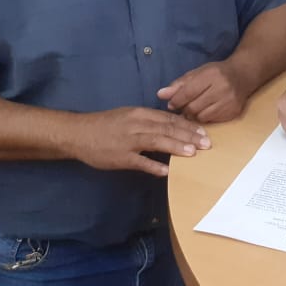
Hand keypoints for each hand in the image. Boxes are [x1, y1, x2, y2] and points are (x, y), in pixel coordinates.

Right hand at [67, 107, 210, 174]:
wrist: (79, 133)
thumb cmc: (106, 125)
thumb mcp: (129, 116)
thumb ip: (150, 121)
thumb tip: (172, 127)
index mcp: (141, 114)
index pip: (170, 119)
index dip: (189, 125)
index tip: (204, 132)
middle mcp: (137, 124)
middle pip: (168, 129)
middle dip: (189, 136)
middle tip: (207, 144)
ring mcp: (129, 141)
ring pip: (157, 141)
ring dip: (176, 147)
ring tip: (193, 153)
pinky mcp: (120, 157)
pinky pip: (140, 162)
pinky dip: (154, 166)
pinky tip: (167, 171)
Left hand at [157, 61, 246, 122]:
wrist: (243, 75)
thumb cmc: (216, 73)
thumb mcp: (197, 73)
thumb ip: (179, 84)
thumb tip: (160, 94)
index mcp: (211, 75)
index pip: (188, 92)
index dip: (176, 100)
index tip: (171, 104)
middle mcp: (222, 88)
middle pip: (194, 107)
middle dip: (185, 109)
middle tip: (183, 108)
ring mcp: (229, 101)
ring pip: (202, 116)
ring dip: (195, 115)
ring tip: (194, 109)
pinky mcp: (234, 112)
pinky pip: (212, 121)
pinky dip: (205, 117)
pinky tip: (206, 110)